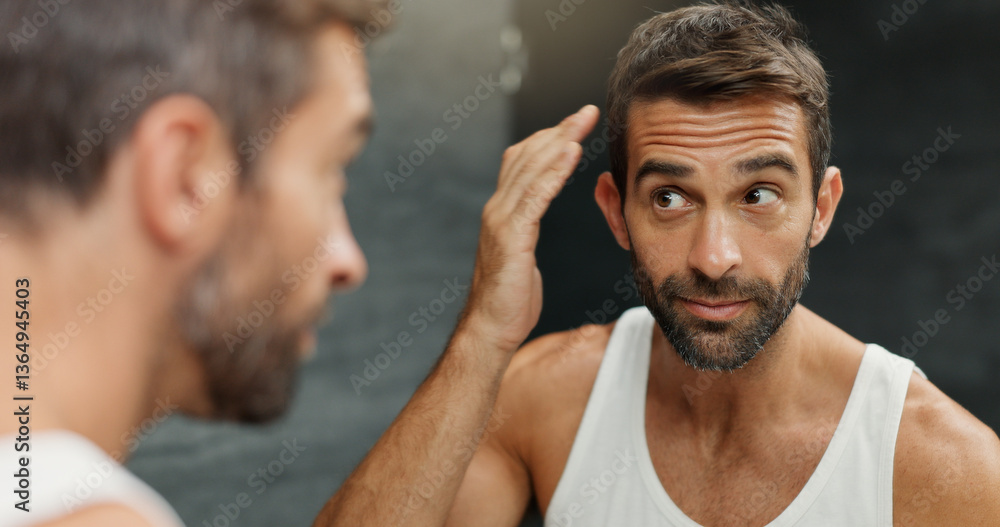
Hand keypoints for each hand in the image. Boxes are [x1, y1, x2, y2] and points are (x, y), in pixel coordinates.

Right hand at [459, 105, 599, 352]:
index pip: (523, 162)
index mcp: (501, 211)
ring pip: (531, 169)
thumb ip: (525, 229)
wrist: (490, 330)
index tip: (575, 123)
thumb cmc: (509, 300)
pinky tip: (571, 153)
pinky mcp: (510, 237)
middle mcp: (497, 209)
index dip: (550, 139)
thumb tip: (534, 217)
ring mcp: (501, 221)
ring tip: (583, 122)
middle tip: (587, 111)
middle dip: (559, 131)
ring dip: (560, 141)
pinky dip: (554, 171)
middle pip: (528, 157)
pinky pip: (535, 196)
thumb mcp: (520, 255)